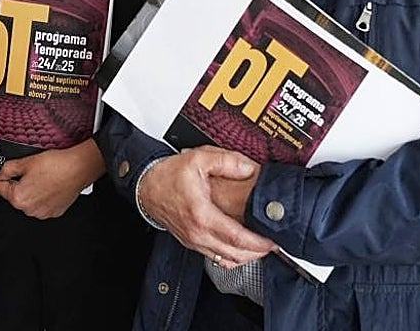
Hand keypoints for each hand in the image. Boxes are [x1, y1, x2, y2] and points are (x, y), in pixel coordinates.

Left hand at [0, 139, 104, 218]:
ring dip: (29, 189)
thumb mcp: (26, 161)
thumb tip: (0, 173)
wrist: (79, 168)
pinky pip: (41, 203)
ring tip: (40, 176)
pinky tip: (48, 183)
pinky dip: (41, 195)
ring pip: (28, 200)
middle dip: (15, 183)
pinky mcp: (53, 211)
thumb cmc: (57, 165)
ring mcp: (42, 212)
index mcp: (19, 197)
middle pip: (14, 195)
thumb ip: (8, 168)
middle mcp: (29, 209)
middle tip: (24, 170)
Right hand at [138, 146, 273, 268]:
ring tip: (260, 248)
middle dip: (257, 253)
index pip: (237, 238)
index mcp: (202, 215)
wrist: (147, 187)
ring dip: (245, 257)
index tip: (272, 240)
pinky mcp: (191, 242)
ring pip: (225, 260)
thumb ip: (226, 161)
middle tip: (272, 245)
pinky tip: (240, 250)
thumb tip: (249, 168)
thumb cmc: (169, 175)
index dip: (259, 242)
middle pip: (234, 255)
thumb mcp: (198, 159)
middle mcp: (197, 233)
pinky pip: (215, 258)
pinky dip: (231, 257)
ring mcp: (194, 241)